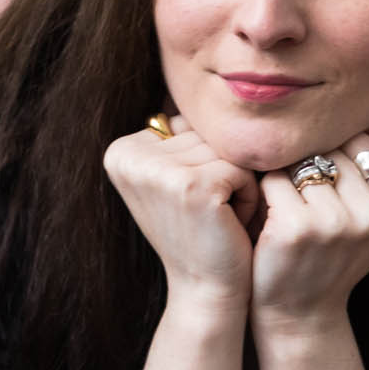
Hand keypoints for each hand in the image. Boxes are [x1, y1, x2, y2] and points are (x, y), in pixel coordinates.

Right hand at [102, 114, 262, 309]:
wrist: (206, 289)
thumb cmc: (199, 232)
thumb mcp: (174, 178)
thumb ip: (178, 137)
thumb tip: (204, 79)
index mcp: (120, 150)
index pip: (187, 126)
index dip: (202, 161)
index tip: (187, 202)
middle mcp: (129, 156)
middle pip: (207, 134)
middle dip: (221, 171)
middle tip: (207, 215)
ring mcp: (160, 172)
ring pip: (227, 150)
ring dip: (237, 184)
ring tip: (217, 218)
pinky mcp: (193, 186)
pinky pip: (243, 168)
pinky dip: (248, 196)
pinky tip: (229, 223)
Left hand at [251, 116, 368, 333]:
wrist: (301, 313)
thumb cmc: (330, 253)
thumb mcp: (367, 211)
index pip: (363, 143)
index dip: (336, 153)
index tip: (324, 181)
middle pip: (333, 149)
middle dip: (311, 161)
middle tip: (300, 194)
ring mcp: (337, 222)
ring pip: (303, 161)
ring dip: (287, 175)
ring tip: (287, 205)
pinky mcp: (298, 227)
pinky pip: (275, 179)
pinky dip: (265, 191)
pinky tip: (268, 216)